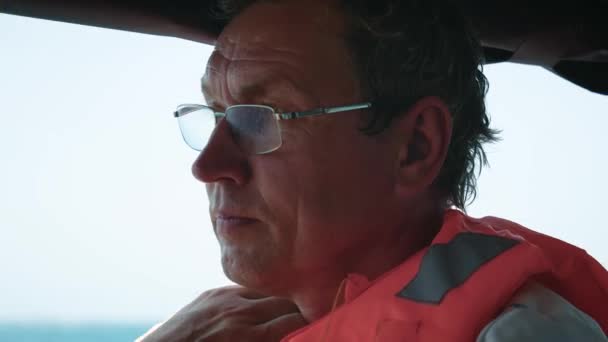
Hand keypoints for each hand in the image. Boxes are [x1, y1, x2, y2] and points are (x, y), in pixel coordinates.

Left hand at [137, 286, 306, 341]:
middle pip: (286, 302)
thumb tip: (293, 334)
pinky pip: (246, 289)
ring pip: (269, 292)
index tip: (320, 326)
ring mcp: (224, 299)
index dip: (312, 323)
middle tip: (310, 318)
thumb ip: (269, 341)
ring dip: (281, 302)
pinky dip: (258, 298)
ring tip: (289, 311)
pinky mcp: (213, 293)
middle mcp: (239, 313)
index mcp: (248, 337)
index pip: (296, 321)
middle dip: (301, 311)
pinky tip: (260, 309)